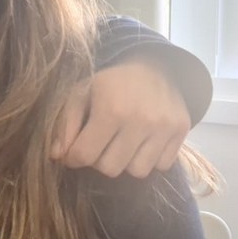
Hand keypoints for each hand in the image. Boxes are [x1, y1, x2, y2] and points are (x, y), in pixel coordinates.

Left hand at [51, 58, 191, 177]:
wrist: (154, 66)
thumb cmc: (110, 83)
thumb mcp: (81, 94)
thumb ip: (66, 125)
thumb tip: (55, 156)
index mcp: (110, 109)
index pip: (85, 155)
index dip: (73, 158)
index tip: (74, 153)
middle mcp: (140, 120)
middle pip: (110, 168)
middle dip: (99, 161)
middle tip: (99, 145)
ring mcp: (164, 127)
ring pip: (137, 171)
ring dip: (126, 162)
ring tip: (121, 144)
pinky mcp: (181, 131)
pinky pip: (162, 165)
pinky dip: (150, 159)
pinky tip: (142, 142)